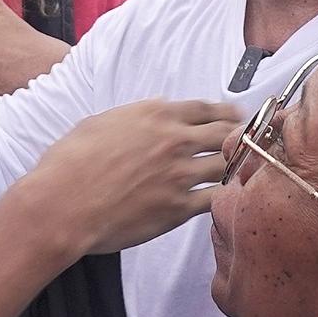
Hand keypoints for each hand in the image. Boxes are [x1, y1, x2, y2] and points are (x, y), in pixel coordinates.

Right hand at [12, 99, 239, 254]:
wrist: (62, 203)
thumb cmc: (69, 162)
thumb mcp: (101, 122)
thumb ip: (134, 117)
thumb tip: (152, 115)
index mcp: (156, 113)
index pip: (206, 108)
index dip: (226, 112)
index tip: (237, 116)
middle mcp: (175, 139)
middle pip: (224, 133)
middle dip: (242, 136)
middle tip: (254, 141)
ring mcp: (180, 174)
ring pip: (226, 165)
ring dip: (238, 167)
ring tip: (250, 170)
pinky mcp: (179, 208)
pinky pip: (216, 199)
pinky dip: (227, 197)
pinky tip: (232, 198)